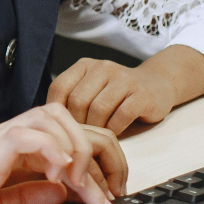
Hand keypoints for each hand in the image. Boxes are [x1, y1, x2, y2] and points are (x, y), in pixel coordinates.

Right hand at [0, 102, 118, 203]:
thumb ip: (28, 194)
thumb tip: (63, 191)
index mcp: (5, 149)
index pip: (59, 132)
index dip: (89, 160)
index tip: (101, 197)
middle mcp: (2, 137)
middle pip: (63, 114)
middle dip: (95, 149)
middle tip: (104, 191)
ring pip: (51, 116)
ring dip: (78, 150)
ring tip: (82, 186)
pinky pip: (29, 133)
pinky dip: (54, 151)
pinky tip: (60, 178)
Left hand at [48, 47, 203, 134]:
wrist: (157, 85)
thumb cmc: (116, 94)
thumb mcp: (91, 89)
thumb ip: (71, 99)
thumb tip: (47, 124)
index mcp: (84, 65)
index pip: (59, 87)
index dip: (56, 112)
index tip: (60, 128)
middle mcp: (102, 68)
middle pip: (78, 100)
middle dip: (76, 124)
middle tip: (79, 138)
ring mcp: (123, 80)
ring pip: (98, 109)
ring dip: (95, 129)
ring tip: (95, 138)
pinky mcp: (141, 95)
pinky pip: (120, 116)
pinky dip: (113, 130)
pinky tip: (113, 135)